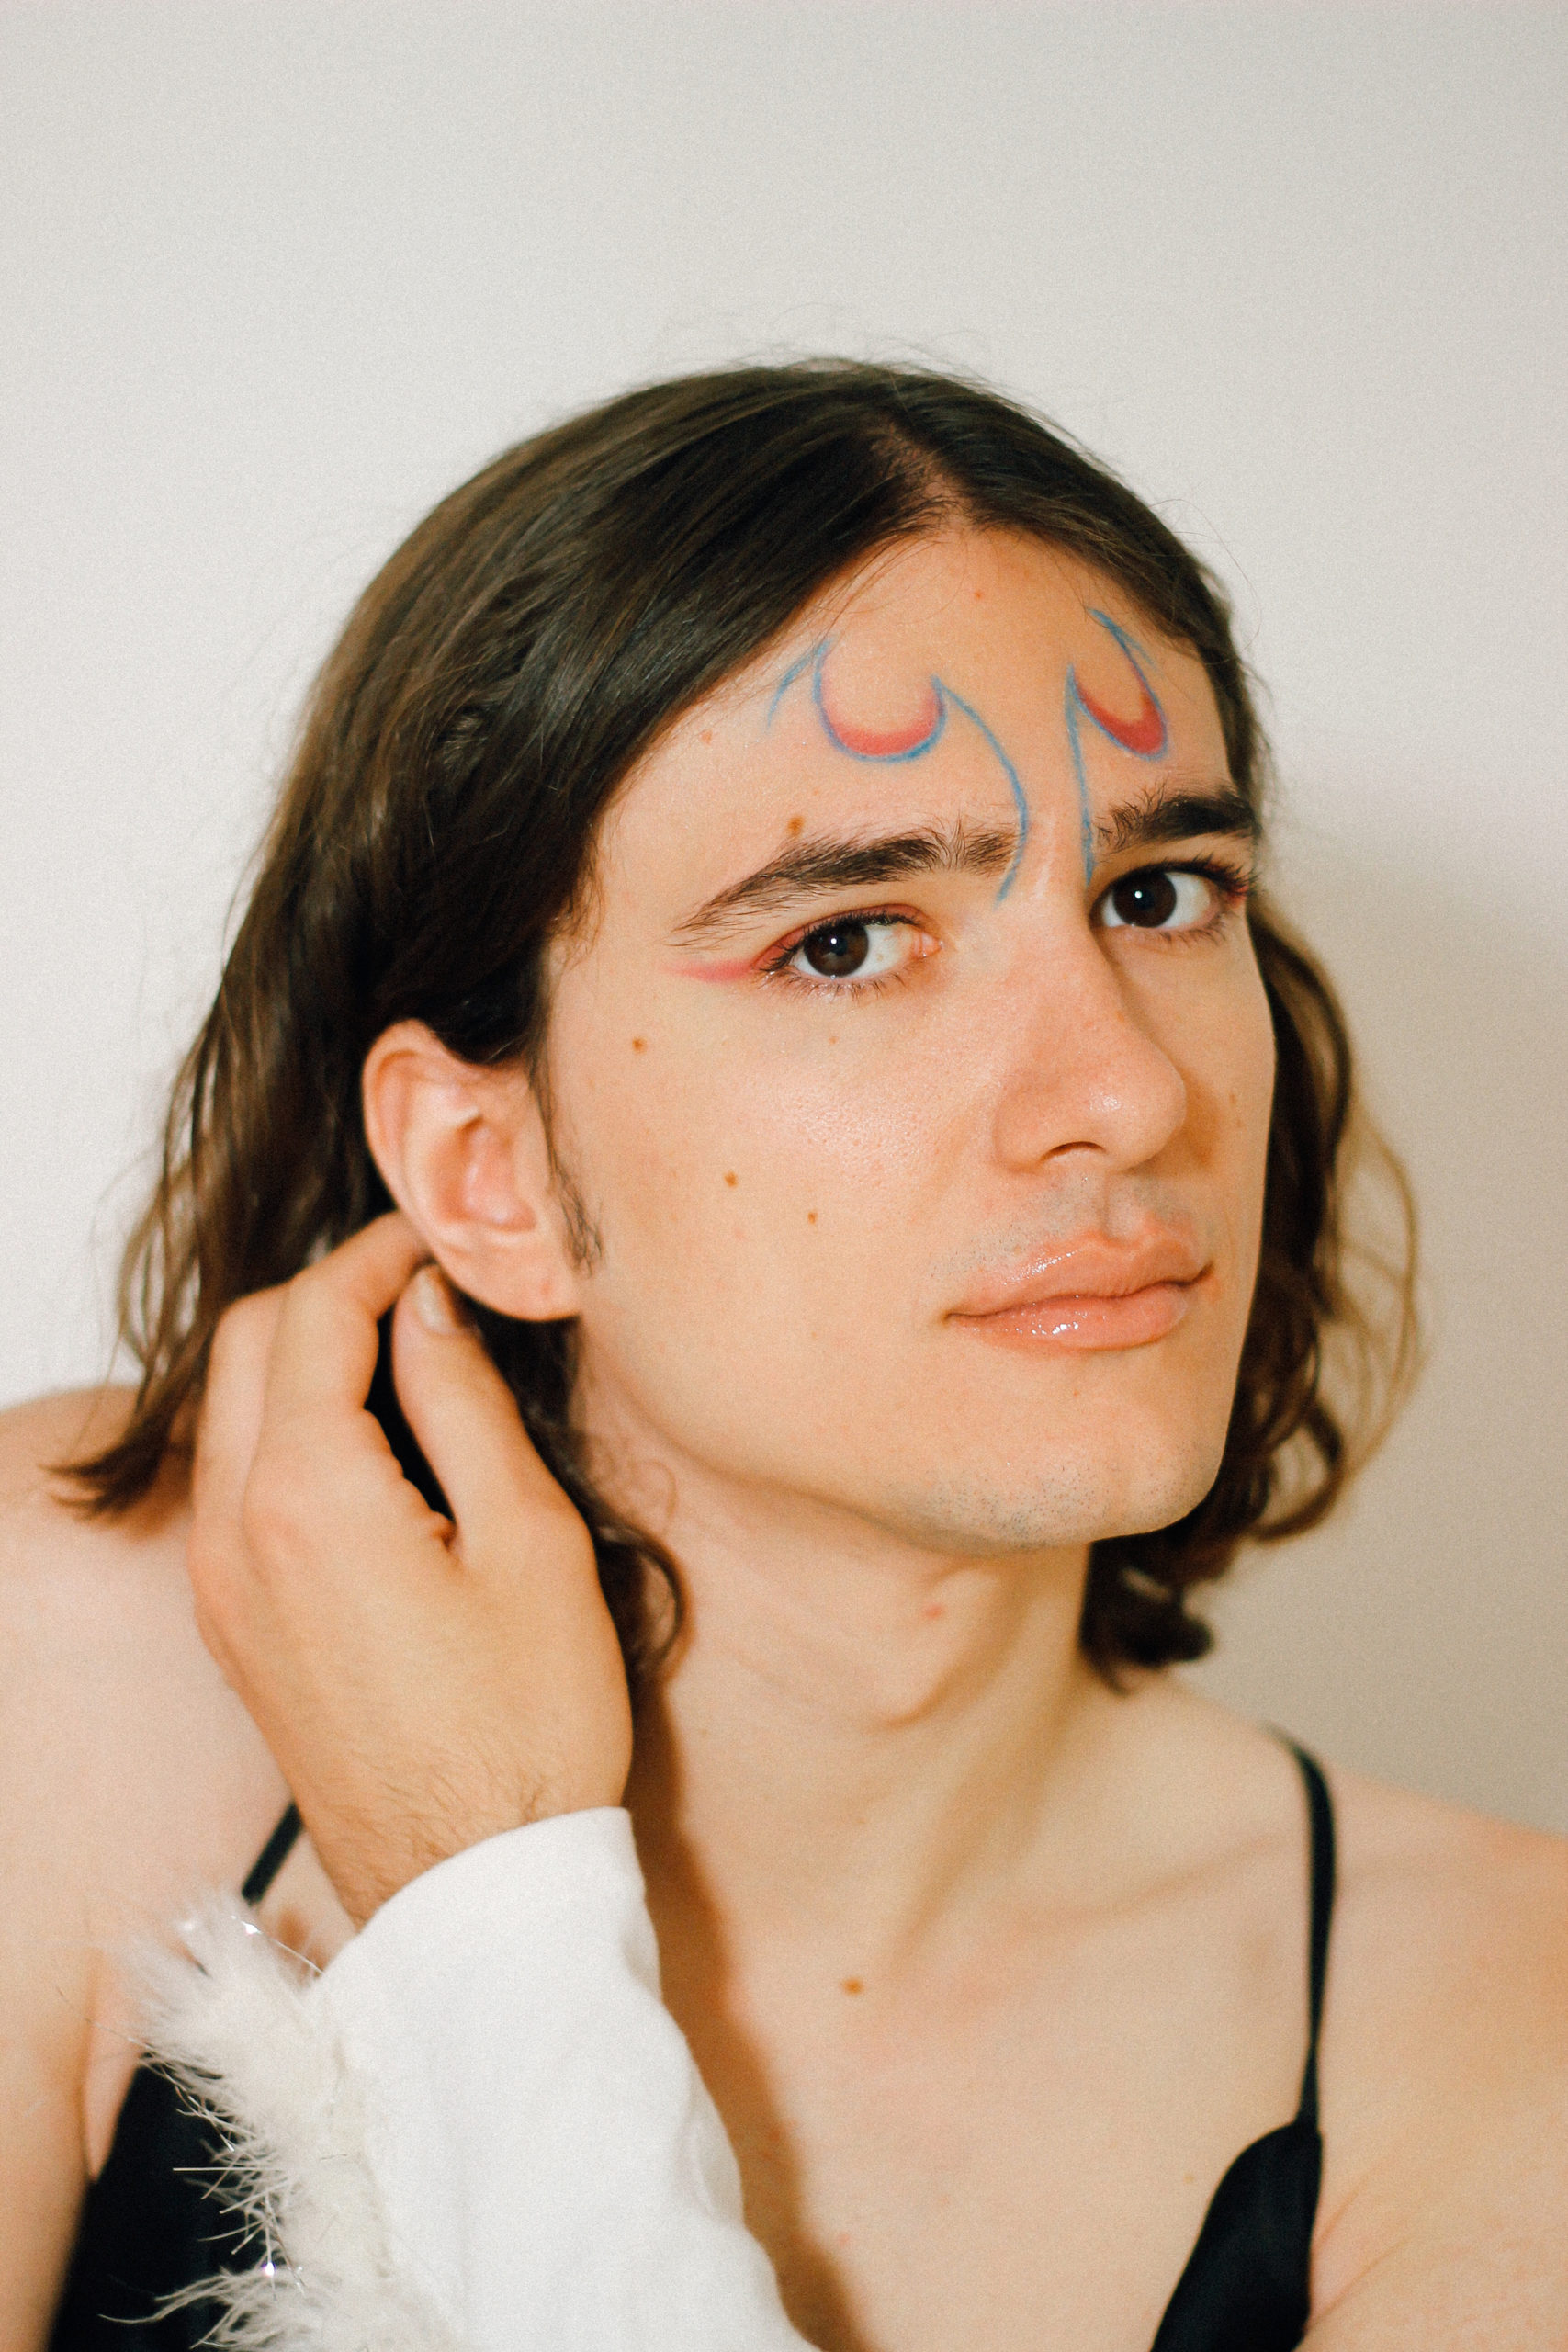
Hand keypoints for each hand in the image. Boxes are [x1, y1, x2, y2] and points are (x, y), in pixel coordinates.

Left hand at [188, 1213, 632, 1926]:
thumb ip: (464, 1403)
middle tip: (425, 1284)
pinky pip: (233, 1483)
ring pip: (227, 1411)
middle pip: (244, 1344)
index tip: (444, 1237)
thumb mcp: (527, 1541)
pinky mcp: (233, 1629)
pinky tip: (375, 1447)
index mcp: (308, 1499)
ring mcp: (221, 1588)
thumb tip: (428, 1309)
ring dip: (301, 1358)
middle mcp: (235, 1535)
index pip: (313, 1315)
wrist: (474, 1887)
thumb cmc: (526, 1725)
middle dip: (327, 1291)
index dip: (380, 1254)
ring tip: (409, 1356)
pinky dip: (285, 1430)